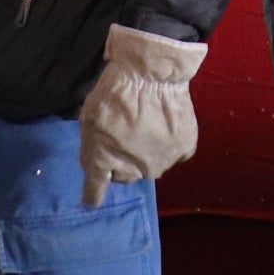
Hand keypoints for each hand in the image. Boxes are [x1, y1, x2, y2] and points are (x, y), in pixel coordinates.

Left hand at [78, 23, 207, 205]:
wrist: (151, 73)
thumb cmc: (114, 91)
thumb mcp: (89, 116)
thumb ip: (91, 145)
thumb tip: (97, 165)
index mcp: (104, 161)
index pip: (95, 189)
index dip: (92, 195)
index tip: (90, 201)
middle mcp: (134, 170)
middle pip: (125, 175)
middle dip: (122, 162)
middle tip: (123, 136)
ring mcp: (162, 161)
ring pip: (150, 166)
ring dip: (146, 154)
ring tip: (147, 127)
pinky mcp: (184, 148)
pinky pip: (176, 156)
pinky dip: (171, 147)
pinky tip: (167, 131)